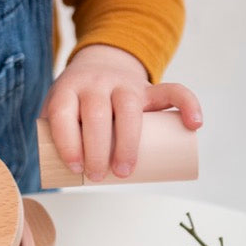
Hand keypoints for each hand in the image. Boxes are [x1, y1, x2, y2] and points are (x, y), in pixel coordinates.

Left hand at [41, 45, 202, 180]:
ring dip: (128, 143)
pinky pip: (173, 90)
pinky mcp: (148, 88)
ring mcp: (124, 83)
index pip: (64, 114)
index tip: (75, 168)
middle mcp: (95, 82)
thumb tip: (51, 179)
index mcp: (68, 89)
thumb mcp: (57, 108)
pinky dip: (188, 105)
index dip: (67, 142)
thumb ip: (51, 136)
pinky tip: (194, 124)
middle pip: (96, 114)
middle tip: (98, 177)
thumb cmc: (76, 101)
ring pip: (128, 108)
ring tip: (124, 172)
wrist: (97, 66)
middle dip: (97, 150)